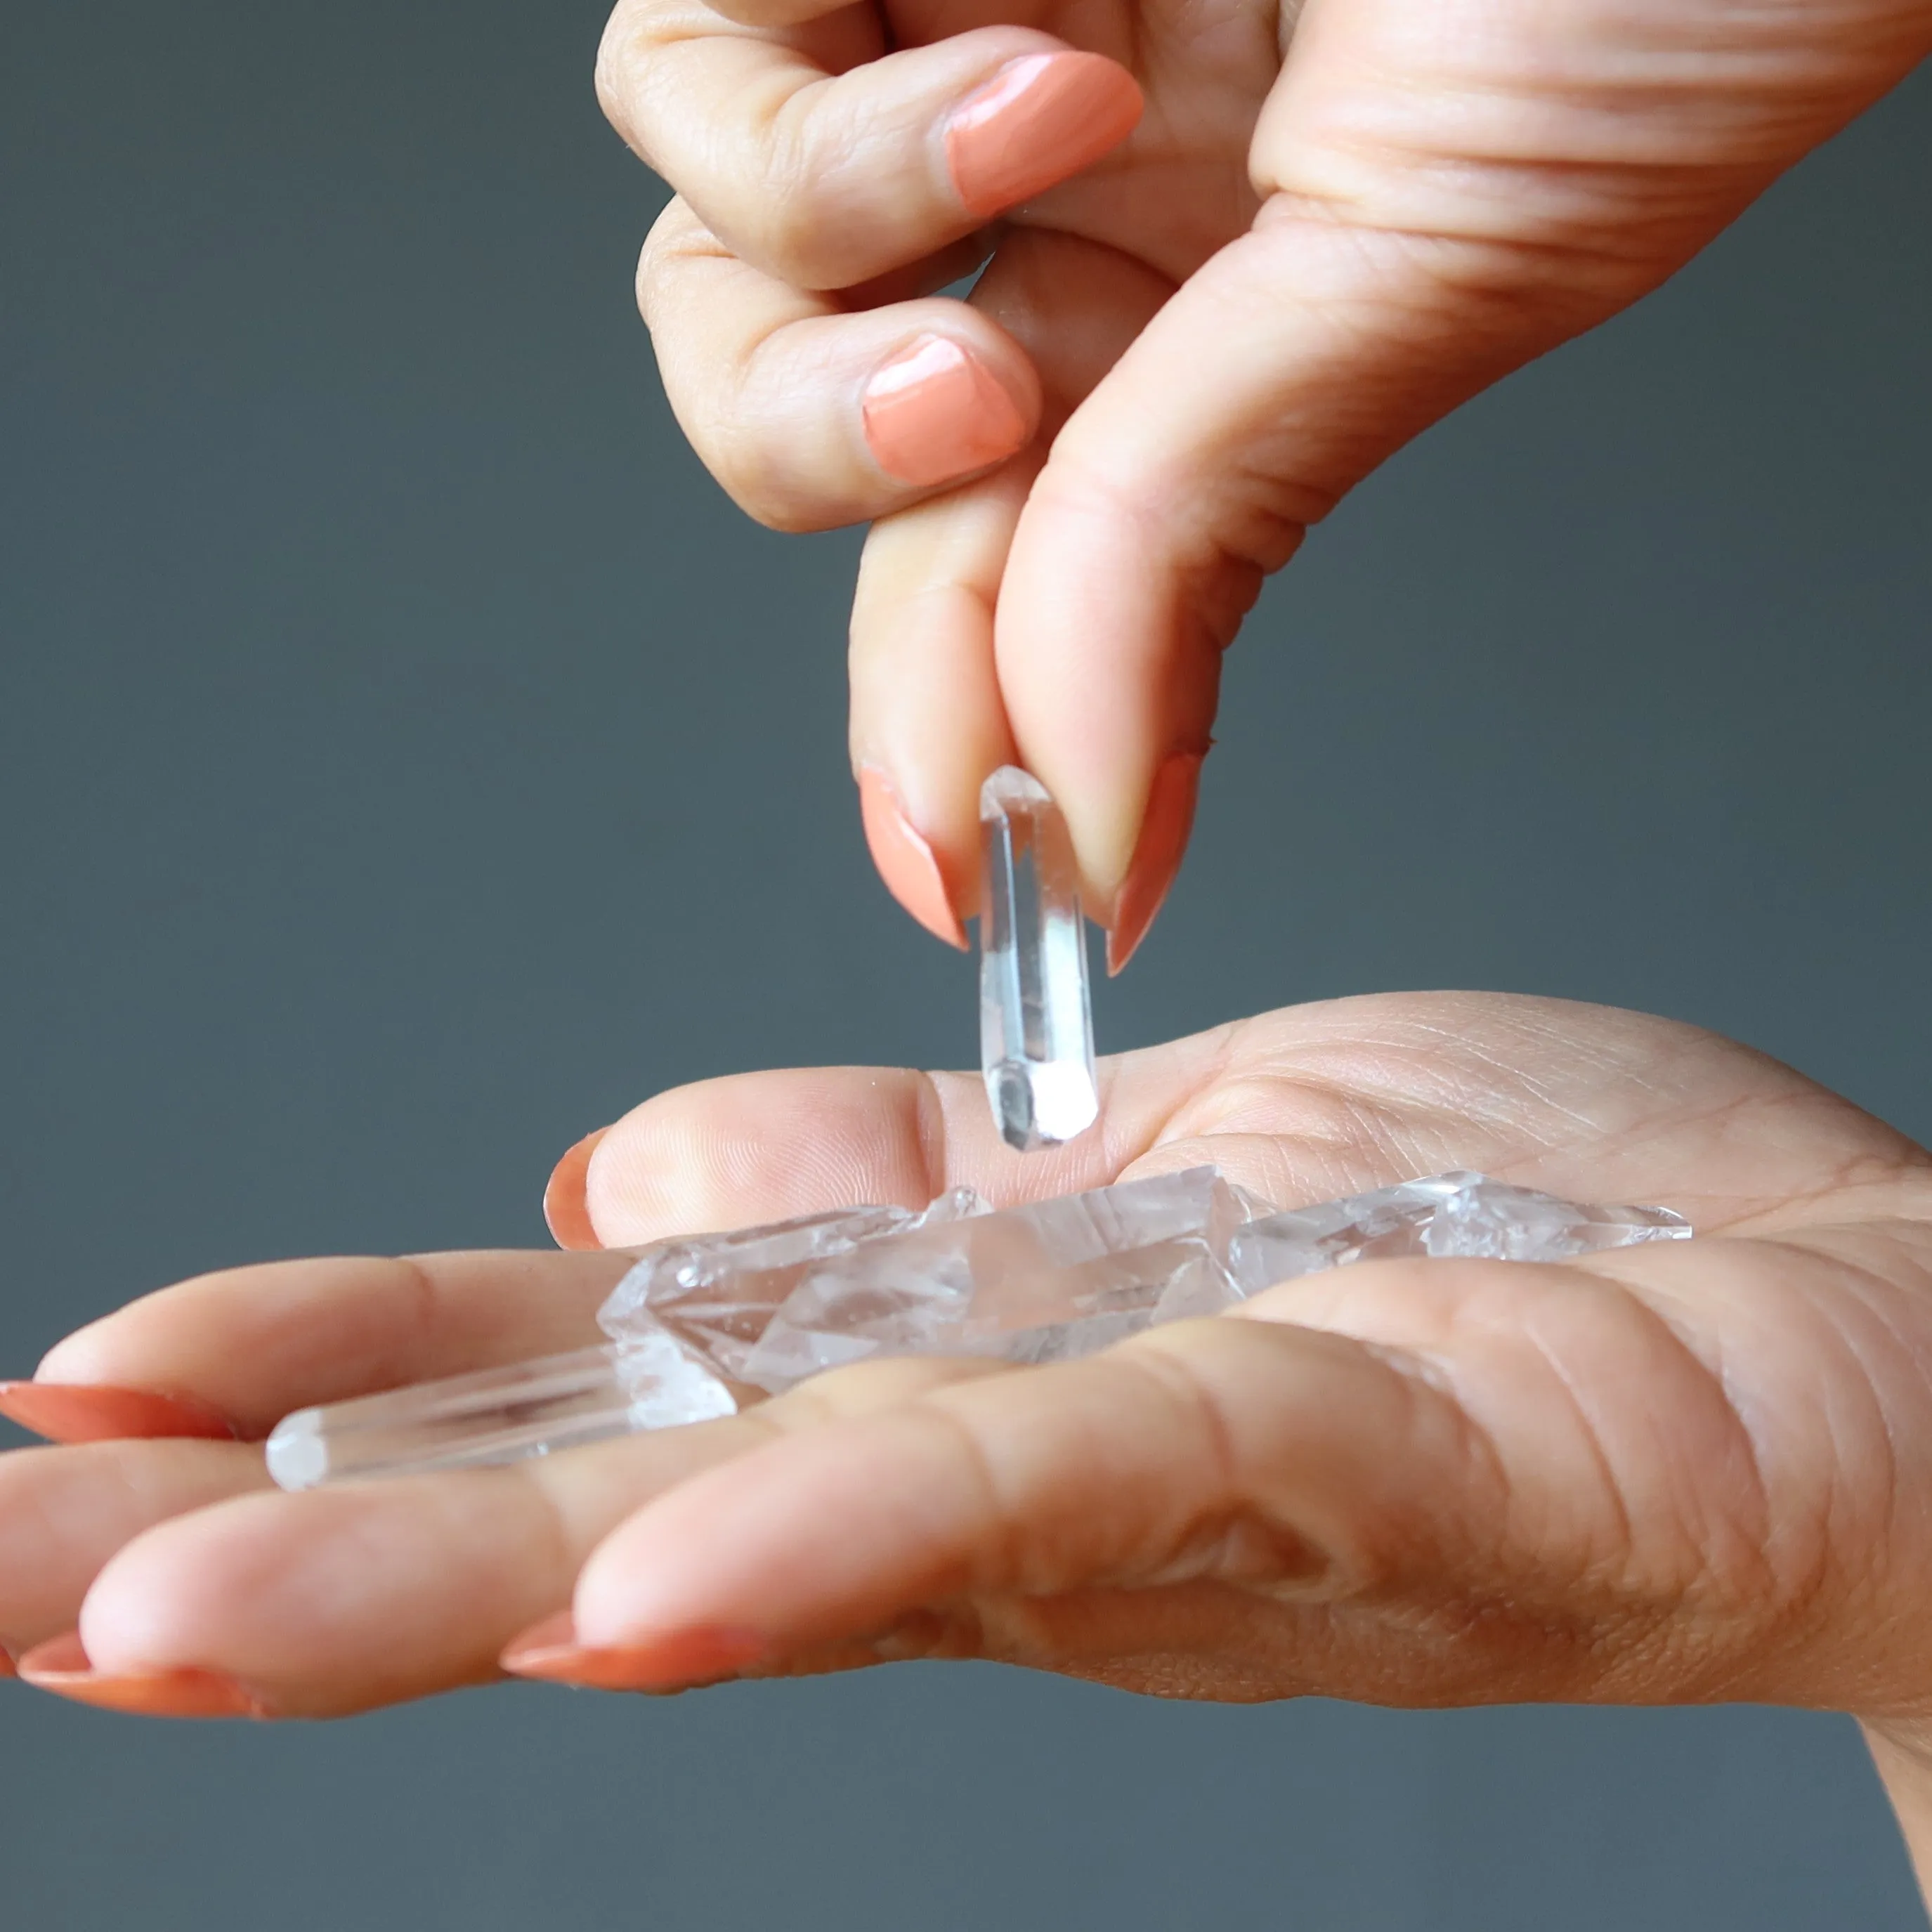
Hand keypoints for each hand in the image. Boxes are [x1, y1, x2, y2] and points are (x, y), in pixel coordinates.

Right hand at [5, 991, 1931, 1817]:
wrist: (1826, 1323)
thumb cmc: (1514, 1226)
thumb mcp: (1145, 1160)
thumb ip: (878, 1191)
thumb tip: (614, 1178)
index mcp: (940, 1359)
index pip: (584, 1368)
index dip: (324, 1388)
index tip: (73, 1410)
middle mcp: (1000, 1464)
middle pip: (606, 1488)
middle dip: (286, 1535)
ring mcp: (1156, 1492)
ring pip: (766, 1524)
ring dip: (463, 1580)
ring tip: (165, 1630)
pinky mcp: (1341, 1461)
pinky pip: (1059, 1500)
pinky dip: (844, 1537)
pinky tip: (637, 1597)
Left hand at [598, 0, 1931, 959]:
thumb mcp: (1418, 278)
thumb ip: (1202, 540)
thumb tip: (1097, 816)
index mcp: (1193, 329)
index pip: (992, 573)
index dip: (943, 728)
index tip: (949, 867)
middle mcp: (1057, 208)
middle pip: (800, 435)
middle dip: (836, 470)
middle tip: (978, 424)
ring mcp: (956, 44)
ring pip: (714, 255)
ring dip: (832, 260)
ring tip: (1047, 142)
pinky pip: (699, 51)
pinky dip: (811, 108)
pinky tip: (1025, 57)